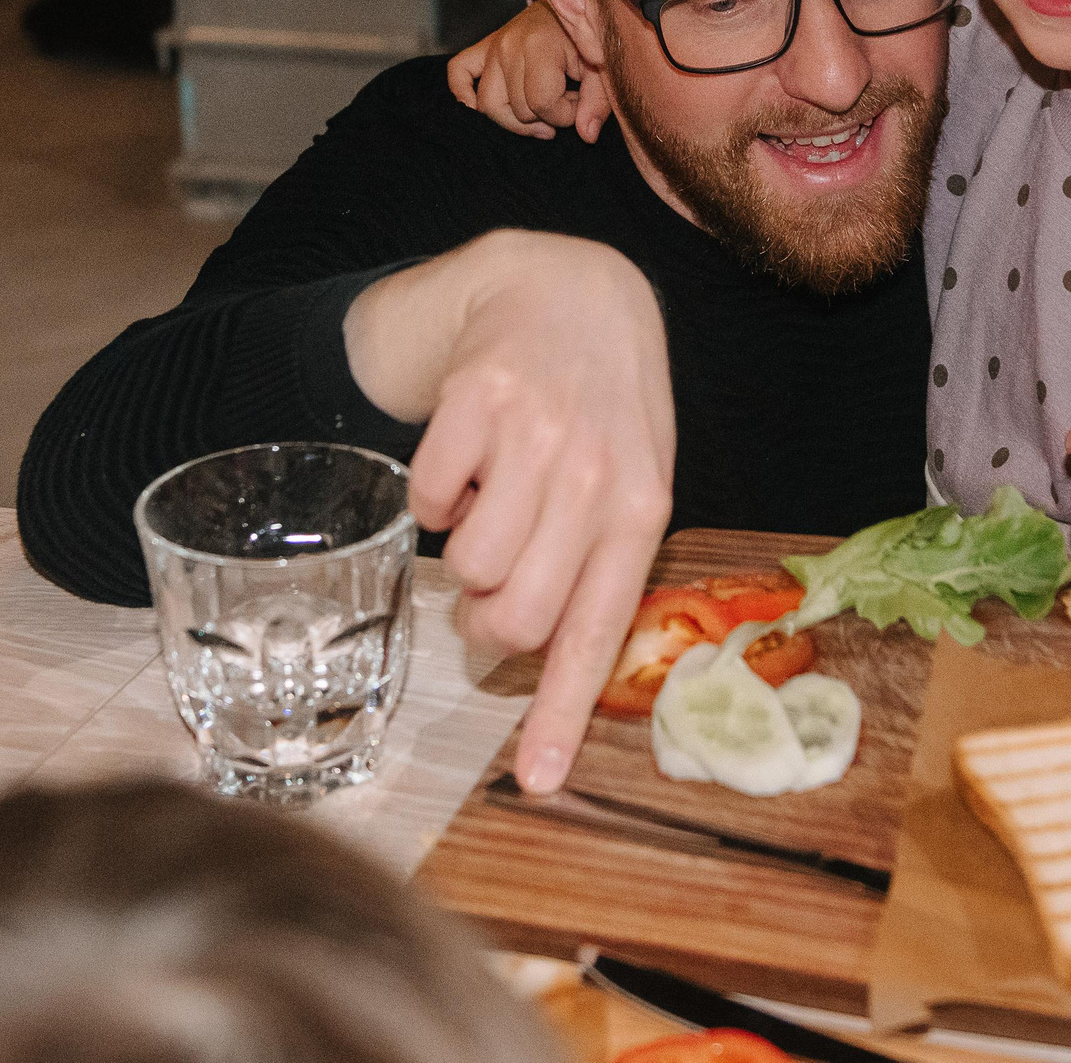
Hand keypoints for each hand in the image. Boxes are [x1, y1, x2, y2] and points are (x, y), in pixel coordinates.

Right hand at [345, 230, 674, 792]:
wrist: (571, 289)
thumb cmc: (603, 408)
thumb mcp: (629, 482)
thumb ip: (593, 563)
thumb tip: (528, 657)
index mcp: (641, 512)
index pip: (598, 632)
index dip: (562, 713)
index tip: (540, 782)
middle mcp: (597, 477)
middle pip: (515, 618)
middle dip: (486, 624)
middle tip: (490, 587)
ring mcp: (540, 434)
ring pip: (467, 567)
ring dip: (460, 556)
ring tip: (487, 508)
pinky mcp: (482, 397)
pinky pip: (429, 500)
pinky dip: (433, 498)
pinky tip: (466, 464)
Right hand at [446, 1, 613, 140]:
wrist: (570, 2)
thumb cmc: (588, 36)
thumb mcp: (602, 68)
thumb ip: (597, 102)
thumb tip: (586, 136)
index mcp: (539, 45)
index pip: (541, 102)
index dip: (564, 115)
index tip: (578, 103)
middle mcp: (509, 46)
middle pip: (516, 109)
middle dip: (545, 118)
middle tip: (565, 104)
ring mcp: (493, 47)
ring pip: (489, 104)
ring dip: (515, 119)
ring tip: (540, 113)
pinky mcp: (483, 48)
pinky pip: (457, 73)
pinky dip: (463, 94)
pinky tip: (484, 110)